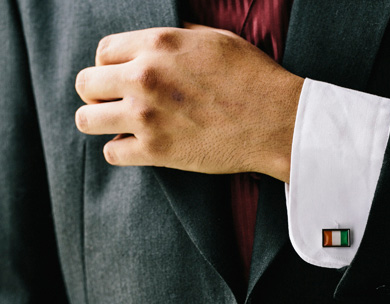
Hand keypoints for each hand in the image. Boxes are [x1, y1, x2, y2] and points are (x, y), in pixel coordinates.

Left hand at [74, 23, 302, 181]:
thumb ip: (179, 37)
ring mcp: (146, 116)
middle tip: (116, 103)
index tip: (122, 78)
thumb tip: (159, 42)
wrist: (278, 122)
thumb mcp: (217, 40)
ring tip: (119, 127)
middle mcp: (144, 77)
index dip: (110, 66)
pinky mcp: (157, 151)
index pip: (103, 52)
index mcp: (157, 45)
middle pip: (86, 84)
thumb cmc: (255, 79)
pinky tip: (139, 148)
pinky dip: (122, 152)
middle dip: (98, 93)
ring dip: (101, 122)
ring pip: (87, 119)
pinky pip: (112, 154)